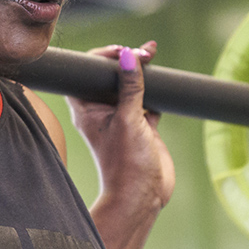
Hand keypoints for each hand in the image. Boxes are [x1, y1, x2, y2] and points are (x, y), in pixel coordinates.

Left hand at [67, 41, 174, 210]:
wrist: (143, 196)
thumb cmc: (126, 163)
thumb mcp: (128, 119)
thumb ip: (129, 87)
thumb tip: (128, 55)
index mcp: (87, 108)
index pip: (86, 72)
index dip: (100, 57)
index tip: (121, 51)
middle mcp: (102, 111)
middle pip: (109, 76)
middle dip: (125, 59)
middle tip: (144, 52)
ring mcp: (123, 118)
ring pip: (130, 86)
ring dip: (141, 70)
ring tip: (153, 54)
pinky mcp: (142, 125)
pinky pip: (147, 100)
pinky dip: (155, 89)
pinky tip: (163, 80)